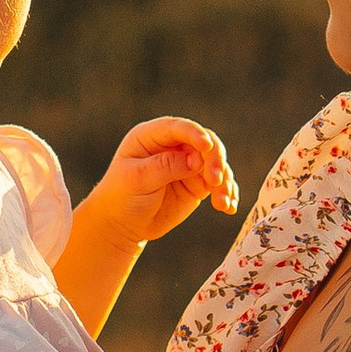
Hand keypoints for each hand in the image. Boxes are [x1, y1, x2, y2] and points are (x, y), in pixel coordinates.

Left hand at [89, 119, 236, 247]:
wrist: (123, 223)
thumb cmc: (122, 197)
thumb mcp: (137, 180)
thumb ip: (165, 167)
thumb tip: (196, 160)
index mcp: (151, 136)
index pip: (177, 128)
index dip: (194, 133)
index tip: (206, 146)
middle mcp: (173, 145)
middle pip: (204, 143)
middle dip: (214, 160)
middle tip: (216, 181)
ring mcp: (188, 163)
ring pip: (215, 163)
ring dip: (223, 181)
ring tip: (222, 202)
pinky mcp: (198, 182)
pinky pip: (219, 183)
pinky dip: (226, 193)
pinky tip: (228, 207)